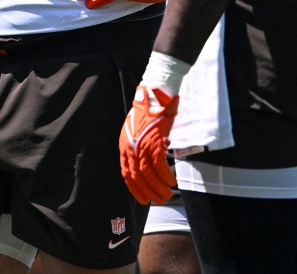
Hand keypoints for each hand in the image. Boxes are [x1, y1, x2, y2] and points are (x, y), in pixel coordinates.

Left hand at [118, 84, 178, 204]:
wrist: (155, 95)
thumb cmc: (149, 112)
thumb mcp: (139, 131)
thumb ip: (142, 147)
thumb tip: (154, 161)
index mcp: (124, 145)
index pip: (127, 173)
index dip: (135, 189)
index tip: (143, 200)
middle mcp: (130, 147)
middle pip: (138, 176)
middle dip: (149, 191)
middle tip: (160, 200)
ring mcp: (142, 144)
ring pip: (149, 173)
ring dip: (159, 187)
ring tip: (168, 194)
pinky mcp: (154, 141)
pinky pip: (160, 165)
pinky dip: (166, 176)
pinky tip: (172, 181)